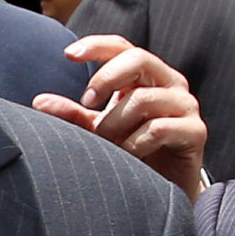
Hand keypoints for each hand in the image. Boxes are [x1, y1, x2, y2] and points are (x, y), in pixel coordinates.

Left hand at [34, 35, 206, 197]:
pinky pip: (158, 129)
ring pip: (143, 99)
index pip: (123, 47)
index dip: (97, 46)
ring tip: (108, 143)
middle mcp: (169, 84)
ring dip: (116, 123)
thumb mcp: (99, 130)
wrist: (164, 189)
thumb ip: (73, 115)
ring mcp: (185, 105)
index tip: (68, 54)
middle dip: (106, 78)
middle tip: (87, 102)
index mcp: (146, 77)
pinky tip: (129, 156)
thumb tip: (39, 102)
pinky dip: (135, 144)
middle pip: (138, 59)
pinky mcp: (195, 131)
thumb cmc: (132, 152)